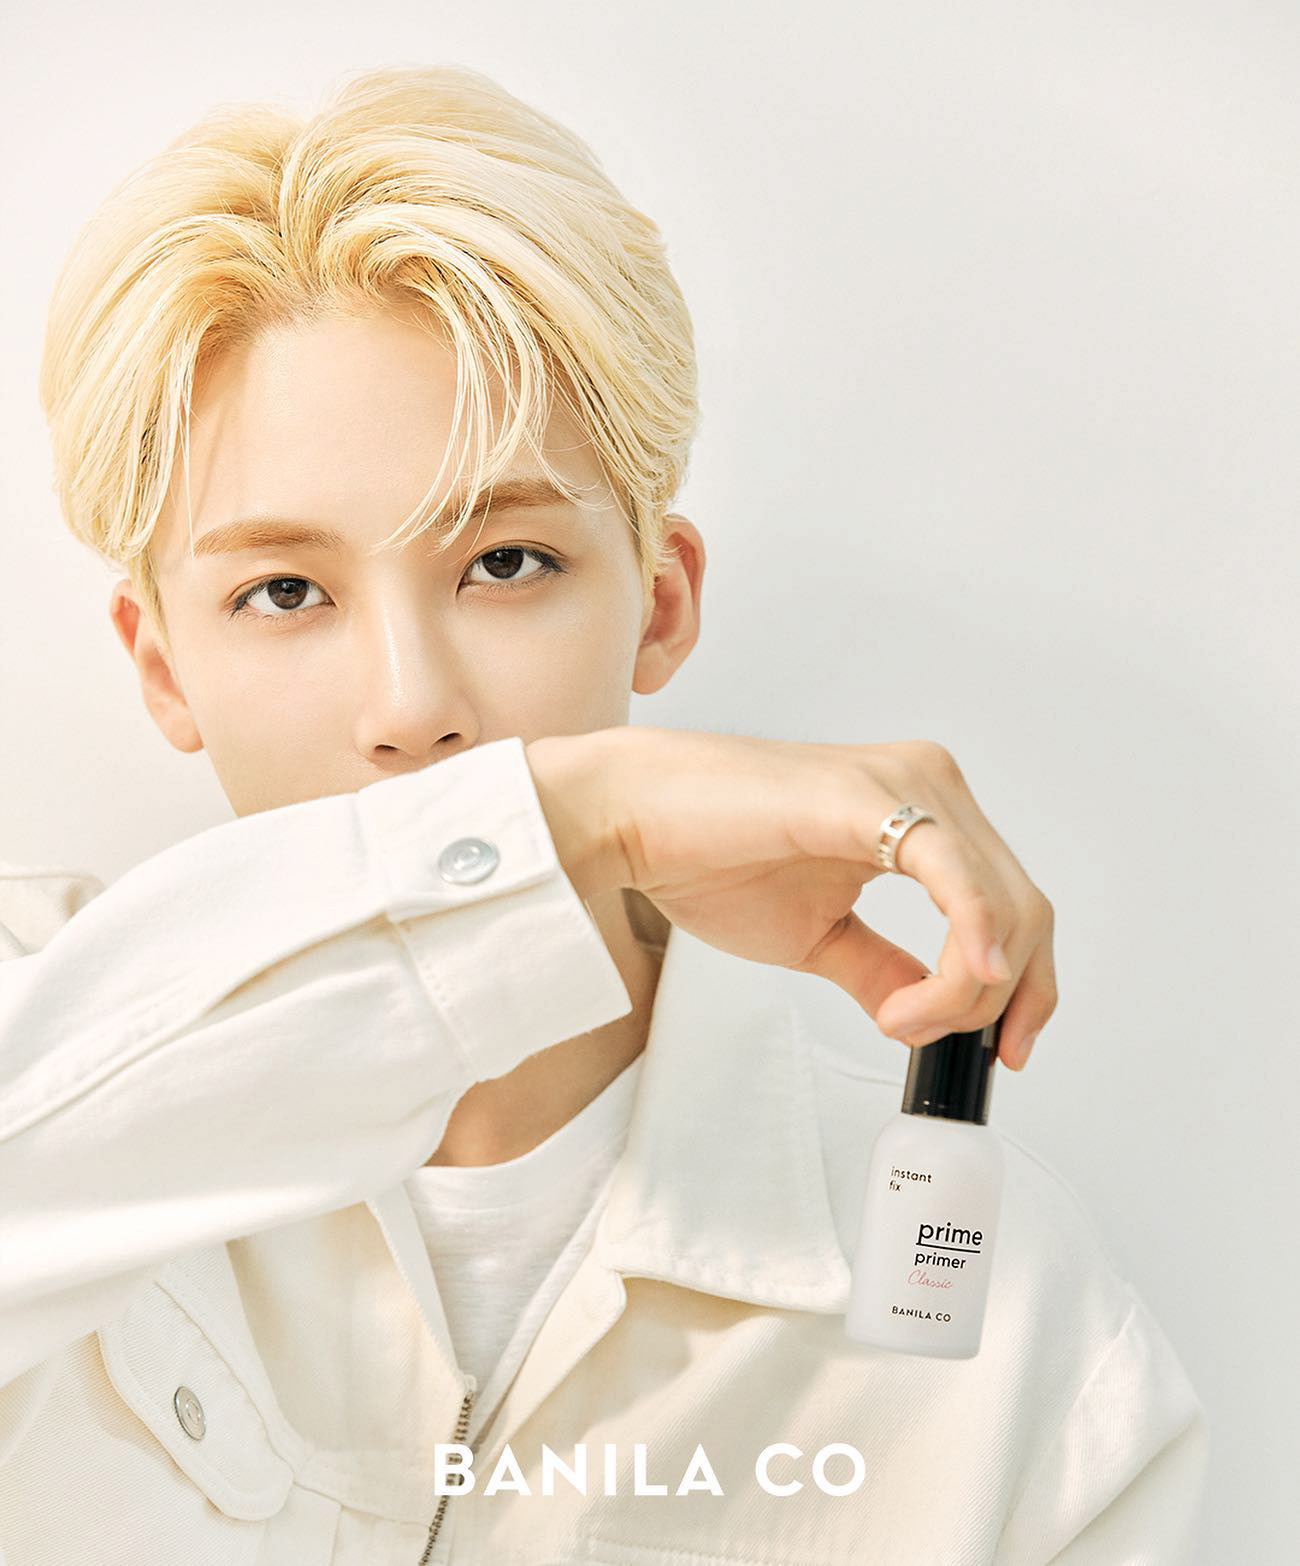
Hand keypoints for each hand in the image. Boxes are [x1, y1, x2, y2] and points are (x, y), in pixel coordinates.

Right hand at [526, 727, 1055, 1070]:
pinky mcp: (871, 797)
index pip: (1014, 906)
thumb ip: (884, 969)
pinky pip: (956, 877)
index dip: (1028, 988)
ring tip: (899, 1021)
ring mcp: (907, 783)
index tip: (1003, 1052)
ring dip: (966, 988)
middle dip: (995, 1000)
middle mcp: (930, 784)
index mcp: (923, 813)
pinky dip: (971, 940)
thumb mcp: (819, 936)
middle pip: (1023, 911)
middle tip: (922, 1039)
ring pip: (1002, 903)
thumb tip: (939, 1012)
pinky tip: (966, 982)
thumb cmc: (707, 858)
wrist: (632, 821)